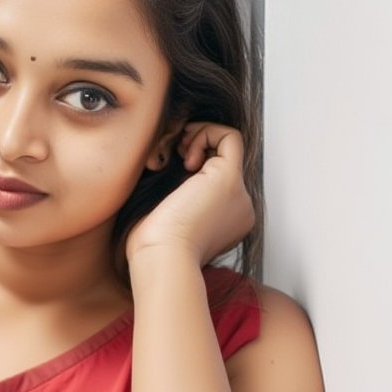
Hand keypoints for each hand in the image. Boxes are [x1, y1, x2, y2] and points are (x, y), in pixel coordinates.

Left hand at [126, 122, 255, 268]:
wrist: (162, 258)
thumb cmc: (153, 247)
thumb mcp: (165, 214)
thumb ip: (174, 191)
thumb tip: (164, 159)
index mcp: (224, 222)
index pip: (215, 178)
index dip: (193, 162)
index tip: (168, 166)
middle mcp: (237, 209)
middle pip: (222, 161)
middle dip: (194, 147)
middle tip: (170, 156)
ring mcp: (238, 194)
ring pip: (227, 146)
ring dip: (197, 138)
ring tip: (177, 153)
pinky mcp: (231, 179)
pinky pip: (229, 137)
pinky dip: (205, 132)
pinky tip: (185, 152)